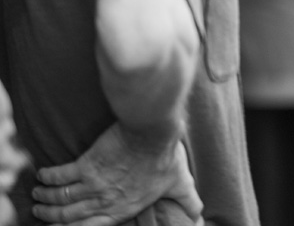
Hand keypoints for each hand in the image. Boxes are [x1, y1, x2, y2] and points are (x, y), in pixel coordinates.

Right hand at [31, 124, 201, 225]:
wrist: (153, 131)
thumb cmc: (167, 156)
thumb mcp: (180, 182)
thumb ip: (188, 201)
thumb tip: (201, 214)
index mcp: (124, 208)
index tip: (61, 225)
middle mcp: (106, 200)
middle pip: (70, 215)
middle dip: (53, 215)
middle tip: (42, 211)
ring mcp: (94, 184)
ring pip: (61, 198)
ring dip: (47, 198)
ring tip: (39, 195)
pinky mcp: (86, 165)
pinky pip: (60, 176)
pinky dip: (48, 178)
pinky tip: (43, 176)